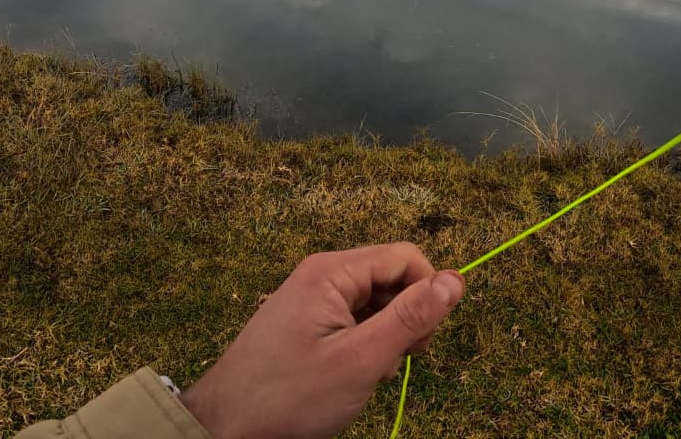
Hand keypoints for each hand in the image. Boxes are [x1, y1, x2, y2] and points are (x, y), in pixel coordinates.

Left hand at [179, 243, 464, 438]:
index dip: (426, 293)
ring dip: (382, 337)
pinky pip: (351, 320)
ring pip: (373, 303)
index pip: (405, 257)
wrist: (223, 429)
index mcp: (332, 271)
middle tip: (389, 364)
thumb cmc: (290, 397)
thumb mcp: (361, 360)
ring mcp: (310, 298)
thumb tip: (457, 280)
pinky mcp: (304, 322)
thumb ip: (411, 318)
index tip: (420, 342)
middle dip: (403, 319)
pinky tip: (348, 376)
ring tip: (364, 375)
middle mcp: (321, 274)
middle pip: (389, 278)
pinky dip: (361, 346)